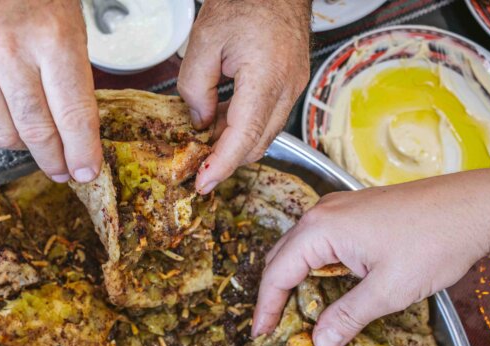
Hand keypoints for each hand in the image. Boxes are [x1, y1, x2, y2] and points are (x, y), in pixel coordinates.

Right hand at [0, 0, 101, 182]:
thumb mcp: (70, 31)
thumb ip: (74, 84)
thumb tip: (78, 141)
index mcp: (52, 40)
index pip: (72, 114)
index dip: (82, 151)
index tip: (87, 172)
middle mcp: (10, 52)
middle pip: (37, 132)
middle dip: (55, 160)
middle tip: (64, 170)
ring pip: (4, 134)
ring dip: (25, 145)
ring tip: (36, 139)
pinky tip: (7, 106)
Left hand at [178, 0, 310, 193]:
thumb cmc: (244, 2)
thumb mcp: (204, 41)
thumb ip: (195, 87)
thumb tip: (200, 122)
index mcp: (265, 78)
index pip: (243, 137)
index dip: (221, 166)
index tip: (203, 183)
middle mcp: (286, 88)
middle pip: (257, 144)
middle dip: (226, 159)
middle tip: (196, 164)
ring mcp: (294, 86)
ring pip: (264, 134)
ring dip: (235, 143)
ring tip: (205, 140)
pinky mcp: (292, 83)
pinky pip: (269, 117)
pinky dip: (246, 126)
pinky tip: (223, 120)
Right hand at [252, 168, 489, 345]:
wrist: (479, 206)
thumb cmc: (435, 243)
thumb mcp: (389, 290)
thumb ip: (347, 317)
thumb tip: (319, 343)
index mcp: (321, 228)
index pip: (277, 272)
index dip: (266, 307)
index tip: (260, 336)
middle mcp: (323, 213)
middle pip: (282, 257)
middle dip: (274, 294)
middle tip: (273, 329)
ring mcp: (340, 209)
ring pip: (300, 249)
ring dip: (295, 281)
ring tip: (296, 314)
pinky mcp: (357, 212)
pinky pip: (321, 242)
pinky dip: (314, 267)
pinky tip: (325, 289)